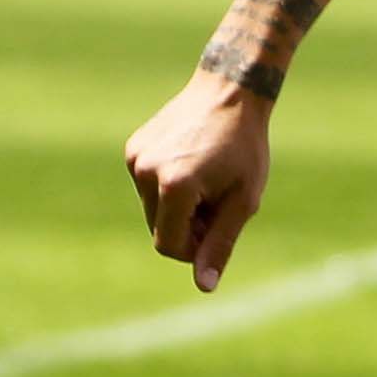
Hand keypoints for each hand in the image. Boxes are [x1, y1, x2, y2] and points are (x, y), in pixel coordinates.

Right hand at [121, 74, 275, 290]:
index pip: (170, 246)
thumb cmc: (244, 148)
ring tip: (207, 180)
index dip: (195, 248)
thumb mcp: (243, 201)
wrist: (230, 90)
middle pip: (160, 230)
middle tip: (219, 201)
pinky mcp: (133, 149)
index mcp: (174, 187)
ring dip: (177, 208)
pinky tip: (191, 163)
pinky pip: (147, 187)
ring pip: (152, 210)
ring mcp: (136, 158)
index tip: (218, 227)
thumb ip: (220, 244)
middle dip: (188, 227)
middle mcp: (146, 172)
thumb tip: (205, 287)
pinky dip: (167, 187)